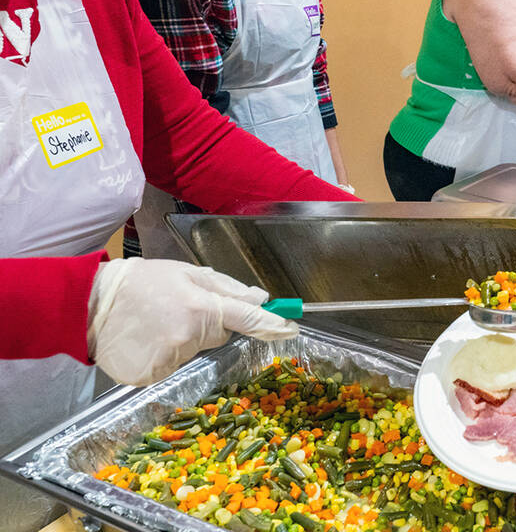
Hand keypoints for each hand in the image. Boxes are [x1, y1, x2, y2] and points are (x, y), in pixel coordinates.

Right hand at [88, 258, 297, 385]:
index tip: (290, 329)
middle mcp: (190, 336)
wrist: (92, 304)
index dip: (271, 325)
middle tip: (178, 310)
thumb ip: (228, 288)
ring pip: (195, 353)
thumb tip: (262, 299)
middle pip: (218, 337)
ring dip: (184, 341)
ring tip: (157, 324)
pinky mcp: (152, 375)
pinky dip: (165, 357)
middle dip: (206, 326)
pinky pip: (173, 367)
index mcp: (202, 307)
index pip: (247, 318)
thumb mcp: (187, 273)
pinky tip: (148, 340)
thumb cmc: (141, 283)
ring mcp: (170, 359)